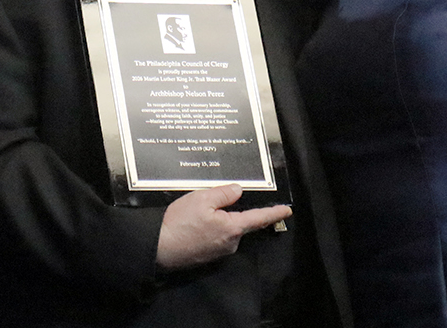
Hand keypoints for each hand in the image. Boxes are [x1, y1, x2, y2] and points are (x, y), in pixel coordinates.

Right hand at [155, 184, 291, 270]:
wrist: (159, 248)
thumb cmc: (179, 223)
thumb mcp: (202, 199)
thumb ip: (224, 193)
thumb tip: (238, 191)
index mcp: (233, 227)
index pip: (259, 218)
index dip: (274, 212)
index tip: (287, 210)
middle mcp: (230, 243)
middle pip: (239, 222)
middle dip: (229, 211)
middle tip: (208, 204)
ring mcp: (219, 252)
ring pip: (226, 230)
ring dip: (217, 221)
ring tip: (194, 215)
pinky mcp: (208, 256)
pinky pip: (215, 238)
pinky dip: (208, 230)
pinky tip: (192, 226)